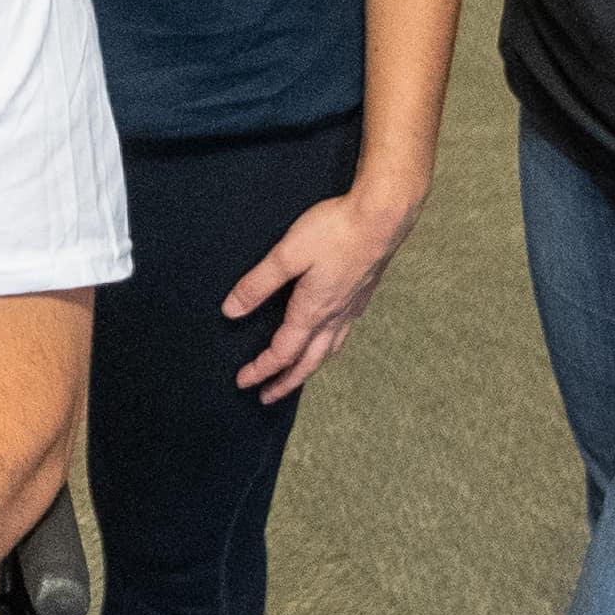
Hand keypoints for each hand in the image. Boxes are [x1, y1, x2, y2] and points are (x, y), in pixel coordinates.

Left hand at [226, 179, 422, 403]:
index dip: (261, 370)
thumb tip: (231, 311)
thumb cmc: (336, 231)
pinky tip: (328, 340)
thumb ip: (258, 284)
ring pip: (329, 351)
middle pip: (308, 363)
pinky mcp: (363, 296)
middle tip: (268, 398)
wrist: (383, 216)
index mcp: (313, 311)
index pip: (282, 353)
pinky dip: (329, 349)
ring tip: (297, 377)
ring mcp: (352, 308)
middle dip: (286, 383)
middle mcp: (335, 317)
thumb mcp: (287, 255)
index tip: (243, 382)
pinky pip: (343, 335)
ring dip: (309, 369)